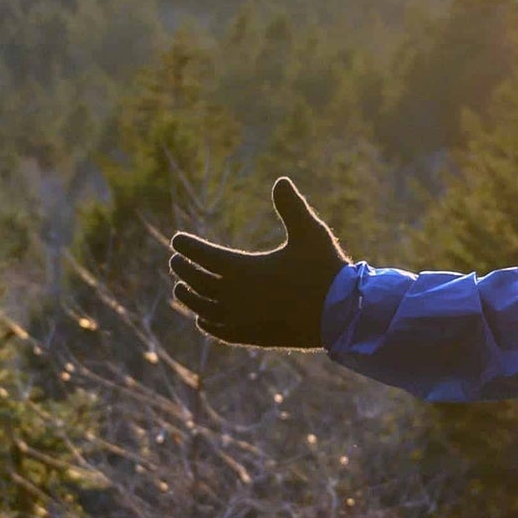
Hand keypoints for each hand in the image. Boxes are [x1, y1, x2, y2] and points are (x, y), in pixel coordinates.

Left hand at [168, 178, 348, 348]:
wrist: (341, 315)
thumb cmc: (325, 270)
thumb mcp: (310, 233)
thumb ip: (291, 207)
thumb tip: (280, 180)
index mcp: (243, 269)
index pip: (204, 255)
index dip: (188, 247)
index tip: (177, 240)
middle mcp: (235, 296)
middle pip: (197, 282)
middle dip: (184, 269)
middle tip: (175, 260)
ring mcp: (241, 320)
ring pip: (202, 308)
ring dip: (188, 297)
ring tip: (180, 288)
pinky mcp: (251, 337)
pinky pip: (218, 330)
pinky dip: (206, 322)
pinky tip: (203, 317)